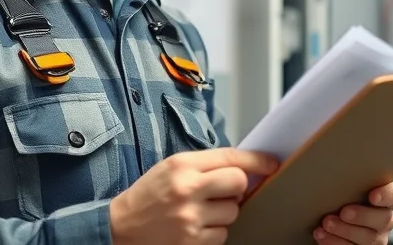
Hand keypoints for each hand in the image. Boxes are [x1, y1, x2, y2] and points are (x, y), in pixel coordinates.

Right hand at [109, 148, 278, 244]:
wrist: (120, 227)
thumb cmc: (149, 195)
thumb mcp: (171, 168)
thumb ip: (204, 165)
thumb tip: (242, 167)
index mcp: (182, 165)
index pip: (230, 157)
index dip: (257, 160)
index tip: (272, 163)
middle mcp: (188, 189)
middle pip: (239, 183)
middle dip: (237, 187)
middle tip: (224, 191)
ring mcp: (191, 218)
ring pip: (233, 212)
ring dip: (223, 213)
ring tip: (201, 212)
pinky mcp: (192, 242)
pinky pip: (222, 235)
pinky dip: (214, 233)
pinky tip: (196, 228)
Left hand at [313, 182, 392, 243]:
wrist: (329, 214)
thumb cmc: (339, 195)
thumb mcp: (346, 184)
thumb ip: (348, 177)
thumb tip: (331, 157)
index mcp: (384, 199)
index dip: (386, 195)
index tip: (373, 195)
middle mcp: (383, 219)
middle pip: (383, 219)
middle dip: (362, 216)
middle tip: (343, 212)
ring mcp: (375, 237)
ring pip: (368, 238)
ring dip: (344, 231)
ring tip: (326, 223)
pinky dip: (334, 242)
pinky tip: (321, 235)